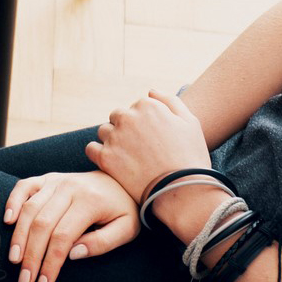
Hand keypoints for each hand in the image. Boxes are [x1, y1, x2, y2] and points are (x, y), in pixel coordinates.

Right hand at [0, 171, 139, 281]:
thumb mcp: (126, 229)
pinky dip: (13, 202)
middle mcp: (70, 188)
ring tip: (14, 260)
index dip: (51, 262)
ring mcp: (56, 181)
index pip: (63, 237)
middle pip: (42, 224)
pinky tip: (7, 222)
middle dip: (31, 255)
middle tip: (25, 280)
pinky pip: (24, 186)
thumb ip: (103, 243)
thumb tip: (73, 254)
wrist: (123, 179)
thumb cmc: (123, 209)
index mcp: (90, 202)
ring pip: (30, 209)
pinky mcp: (47, 178)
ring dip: (19, 236)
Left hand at [87, 89, 213, 203]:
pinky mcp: (105, 158)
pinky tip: (111, 163)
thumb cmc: (190, 157)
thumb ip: (170, 101)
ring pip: (104, 132)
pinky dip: (98, 154)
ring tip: (128, 158)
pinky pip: (91, 149)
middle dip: (125, 129)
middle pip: (117, 117)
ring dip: (112, 141)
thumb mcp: (190, 122)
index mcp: (148, 106)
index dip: (144, 123)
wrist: (182, 190)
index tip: (152, 138)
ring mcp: (115, 137)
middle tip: (139, 149)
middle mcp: (128, 117)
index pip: (136, 107)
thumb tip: (150, 91)